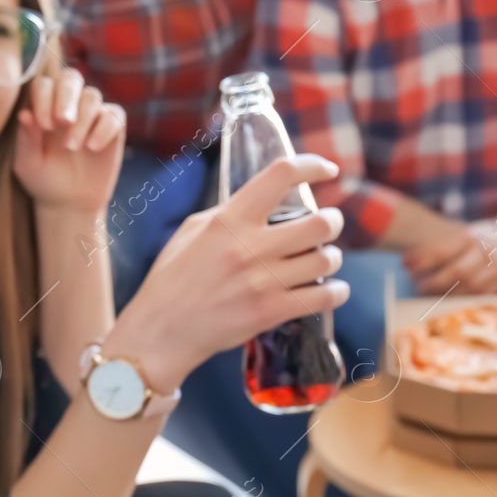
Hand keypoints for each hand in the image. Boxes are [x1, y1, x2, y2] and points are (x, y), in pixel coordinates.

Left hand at [13, 67, 125, 212]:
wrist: (70, 203)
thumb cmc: (43, 179)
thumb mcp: (28, 164)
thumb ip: (26, 139)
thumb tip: (24, 114)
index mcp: (43, 107)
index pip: (43, 84)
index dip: (44, 98)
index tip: (44, 125)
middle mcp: (67, 105)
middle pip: (70, 77)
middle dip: (66, 96)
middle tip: (63, 121)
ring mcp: (91, 114)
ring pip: (92, 96)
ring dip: (83, 119)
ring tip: (72, 147)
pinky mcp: (113, 127)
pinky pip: (115, 114)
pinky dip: (104, 128)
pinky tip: (93, 148)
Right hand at [113, 154, 349, 390]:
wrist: (161, 330)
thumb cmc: (171, 279)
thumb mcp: (190, 232)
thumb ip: (227, 215)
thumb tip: (261, 204)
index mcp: (228, 221)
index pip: (280, 176)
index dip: (312, 166)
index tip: (327, 169)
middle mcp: (249, 247)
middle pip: (319, 223)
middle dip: (332, 221)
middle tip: (327, 225)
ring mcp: (262, 281)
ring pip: (326, 260)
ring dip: (331, 257)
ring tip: (323, 259)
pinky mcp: (270, 312)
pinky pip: (325, 297)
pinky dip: (336, 292)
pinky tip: (330, 289)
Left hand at [402, 220, 496, 295]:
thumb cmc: (483, 236)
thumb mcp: (464, 233)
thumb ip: (441, 246)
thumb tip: (408, 263)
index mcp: (471, 236)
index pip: (441, 250)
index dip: (421, 260)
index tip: (405, 267)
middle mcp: (486, 250)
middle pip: (456, 271)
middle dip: (433, 282)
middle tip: (418, 287)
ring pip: (469, 286)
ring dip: (446, 294)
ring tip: (430, 295)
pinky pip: (482, 294)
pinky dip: (464, 298)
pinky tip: (451, 299)